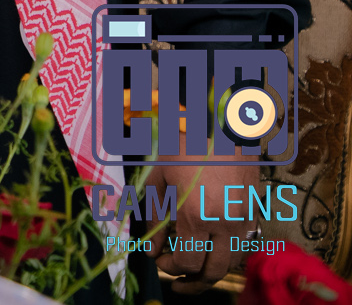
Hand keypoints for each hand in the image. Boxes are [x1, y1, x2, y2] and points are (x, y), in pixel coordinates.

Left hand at [143, 160, 255, 292]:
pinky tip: (210, 247)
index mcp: (197, 216)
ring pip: (232, 262)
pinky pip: (243, 244)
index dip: (172, 268)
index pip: (188, 262)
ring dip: (212, 270)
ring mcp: (244, 219)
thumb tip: (151, 249)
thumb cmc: (181, 148)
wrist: (219, 124)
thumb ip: (154, 219)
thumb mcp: (158, 181)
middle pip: (214, 271)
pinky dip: (227, 252)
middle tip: (177, 281)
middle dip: (193, 282)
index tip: (160, 262)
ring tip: (193, 269)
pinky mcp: (255, 212)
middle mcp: (225, 224)